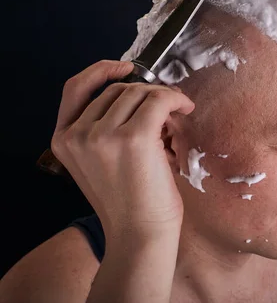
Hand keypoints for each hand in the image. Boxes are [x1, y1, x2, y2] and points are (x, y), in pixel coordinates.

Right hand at [50, 60, 194, 238]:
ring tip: (176, 118)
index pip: (76, 88)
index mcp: (63, 140)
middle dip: (145, 94)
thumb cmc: (129, 202)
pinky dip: (176, 99)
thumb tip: (139, 94)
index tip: (127, 68)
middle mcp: (77, 135)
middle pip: (116, 90)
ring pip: (139, 93)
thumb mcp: (99, 162)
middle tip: (167, 108)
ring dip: (163, 99)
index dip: (101, 70)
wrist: (140, 234)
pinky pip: (159, 100)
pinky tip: (186, 110)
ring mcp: (102, 135)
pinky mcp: (133, 138)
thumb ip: (103, 128)